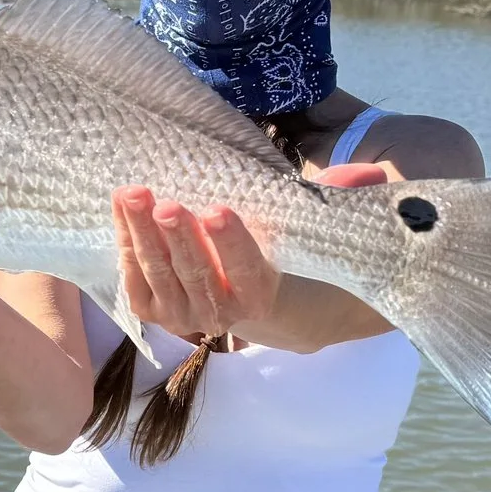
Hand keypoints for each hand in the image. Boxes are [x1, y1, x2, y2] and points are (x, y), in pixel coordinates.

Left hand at [112, 162, 394, 342]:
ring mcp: (185, 317)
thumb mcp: (313, 231)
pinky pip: (137, 285)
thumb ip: (338, 201)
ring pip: (161, 277)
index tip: (219, 210)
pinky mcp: (157, 312)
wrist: (263, 306)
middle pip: (196, 275)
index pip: (248, 271)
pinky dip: (125, 249)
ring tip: (133, 195)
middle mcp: (222, 316)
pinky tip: (120, 212)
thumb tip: (370, 174)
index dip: (232, 243)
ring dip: (142, 237)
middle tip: (165, 202)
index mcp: (263, 297)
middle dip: (179, 238)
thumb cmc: (284, 255)